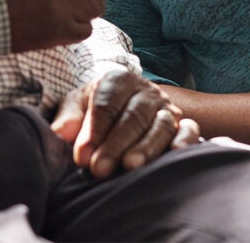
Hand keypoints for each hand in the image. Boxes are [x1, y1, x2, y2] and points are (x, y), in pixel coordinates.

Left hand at [50, 68, 200, 178]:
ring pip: (160, 126)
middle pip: (134, 115)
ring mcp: (167, 109)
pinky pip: (190, 132)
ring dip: (146, 147)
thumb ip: (68, 119)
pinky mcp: (183, 127)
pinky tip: (172, 156)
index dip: (94, 128)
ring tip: (129, 167)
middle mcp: (147, 92)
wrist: (120, 115)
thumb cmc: (94, 113)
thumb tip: (60, 134)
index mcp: (119, 80)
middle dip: (115, 143)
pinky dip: (184, 142)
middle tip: (99, 169)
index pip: (108, 101)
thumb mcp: (77, 109)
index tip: (81, 155)